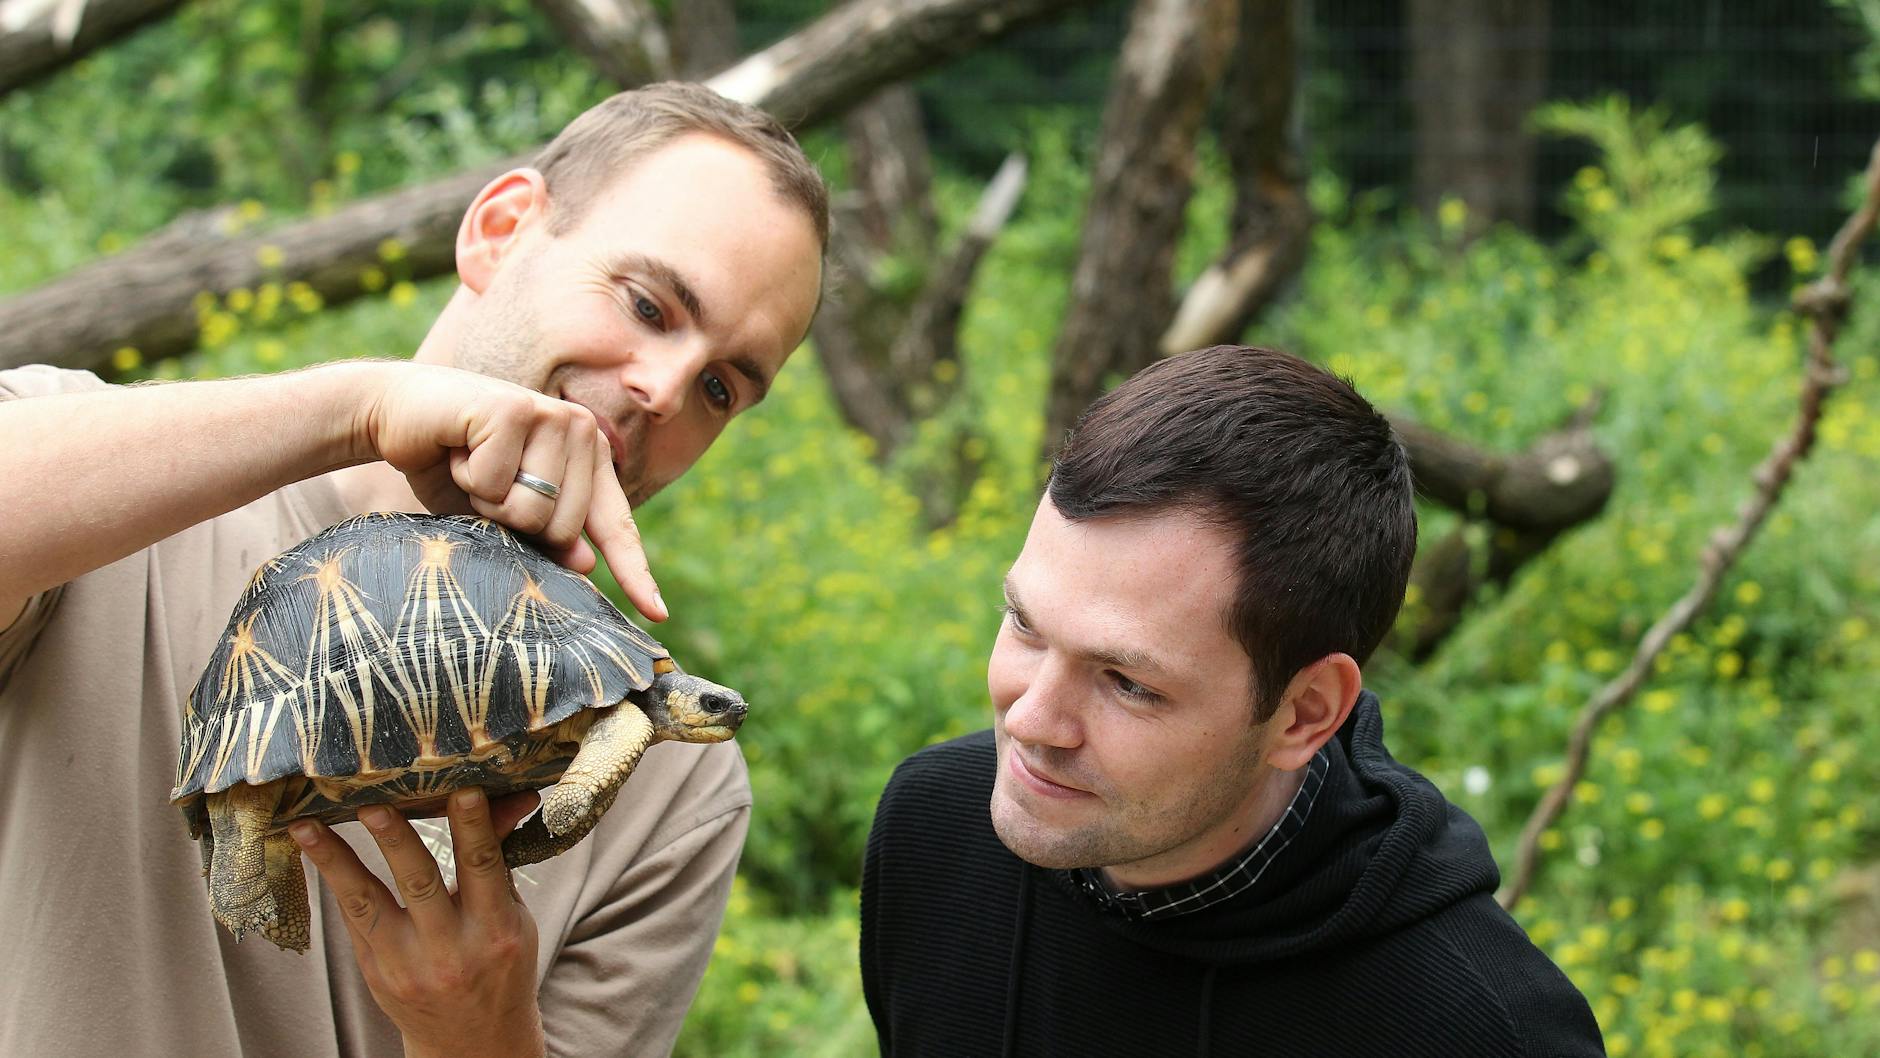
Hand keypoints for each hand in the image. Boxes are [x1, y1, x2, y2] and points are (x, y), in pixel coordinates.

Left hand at [291, 788, 545, 1057]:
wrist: (474, 1041)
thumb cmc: (500, 964)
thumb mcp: (512, 915)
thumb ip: (498, 855)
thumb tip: (511, 794)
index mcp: (496, 930)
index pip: (482, 867)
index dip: (472, 826)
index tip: (461, 789)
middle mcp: (451, 949)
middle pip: (420, 883)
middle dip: (395, 840)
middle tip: (373, 803)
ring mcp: (408, 965)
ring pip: (368, 902)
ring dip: (336, 860)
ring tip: (308, 825)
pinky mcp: (376, 973)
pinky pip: (352, 919)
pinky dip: (333, 880)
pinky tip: (311, 848)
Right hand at [359, 362, 665, 620]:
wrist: (397, 412)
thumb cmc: (455, 463)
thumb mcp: (502, 511)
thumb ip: (545, 534)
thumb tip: (586, 564)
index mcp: (589, 456)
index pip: (616, 525)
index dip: (634, 571)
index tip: (657, 613)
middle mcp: (581, 429)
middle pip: (562, 529)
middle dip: (512, 522)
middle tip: (486, 484)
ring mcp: (551, 414)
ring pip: (530, 511)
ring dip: (486, 500)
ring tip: (472, 464)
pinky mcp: (514, 409)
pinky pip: (495, 485)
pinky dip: (466, 476)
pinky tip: (458, 447)